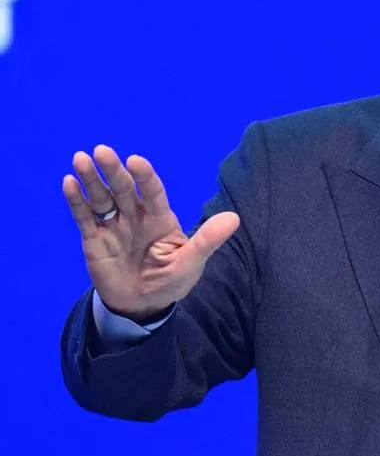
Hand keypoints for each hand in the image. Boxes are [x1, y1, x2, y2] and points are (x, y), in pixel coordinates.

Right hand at [63, 145, 238, 322]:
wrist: (143, 305)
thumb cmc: (171, 280)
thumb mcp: (191, 262)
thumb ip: (207, 240)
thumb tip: (234, 218)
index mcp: (161, 219)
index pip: (153, 192)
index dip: (145, 177)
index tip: (135, 160)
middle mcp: (136, 217)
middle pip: (124, 189)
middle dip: (113, 170)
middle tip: (102, 151)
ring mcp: (114, 227)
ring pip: (102, 198)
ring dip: (91, 179)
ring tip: (81, 159)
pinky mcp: (94, 240)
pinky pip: (84, 218)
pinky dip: (76, 201)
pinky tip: (69, 182)